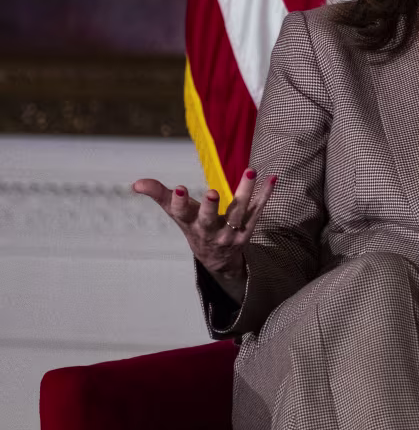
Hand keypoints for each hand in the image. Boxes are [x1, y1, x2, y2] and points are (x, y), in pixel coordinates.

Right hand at [132, 168, 275, 301]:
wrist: (217, 259)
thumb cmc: (194, 226)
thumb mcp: (177, 213)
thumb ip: (160, 194)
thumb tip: (136, 183)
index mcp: (189, 224)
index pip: (181, 214)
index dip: (179, 202)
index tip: (180, 189)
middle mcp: (209, 231)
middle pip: (209, 220)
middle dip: (209, 208)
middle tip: (212, 193)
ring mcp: (230, 233)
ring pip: (239, 213)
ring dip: (245, 191)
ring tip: (250, 170)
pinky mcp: (248, 231)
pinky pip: (257, 211)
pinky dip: (265, 196)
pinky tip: (272, 179)